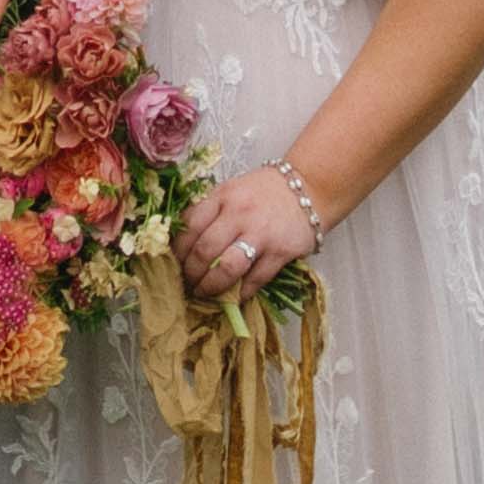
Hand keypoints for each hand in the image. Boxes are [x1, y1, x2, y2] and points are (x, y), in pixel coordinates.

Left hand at [178, 163, 312, 301]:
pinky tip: (233, 296)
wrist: (309, 187)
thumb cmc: (264, 192)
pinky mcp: (281, 252)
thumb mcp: (232, 191)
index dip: (177, 251)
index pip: (189, 226)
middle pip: (203, 251)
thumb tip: (182, 245)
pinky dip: (240, 293)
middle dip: (190, 274)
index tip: (174, 264)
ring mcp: (261, 233)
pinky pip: (255, 280)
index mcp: (223, 196)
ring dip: (210, 287)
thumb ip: (209, 212)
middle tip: (187, 283)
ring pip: (227, 268)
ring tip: (204, 293)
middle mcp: (240, 213)